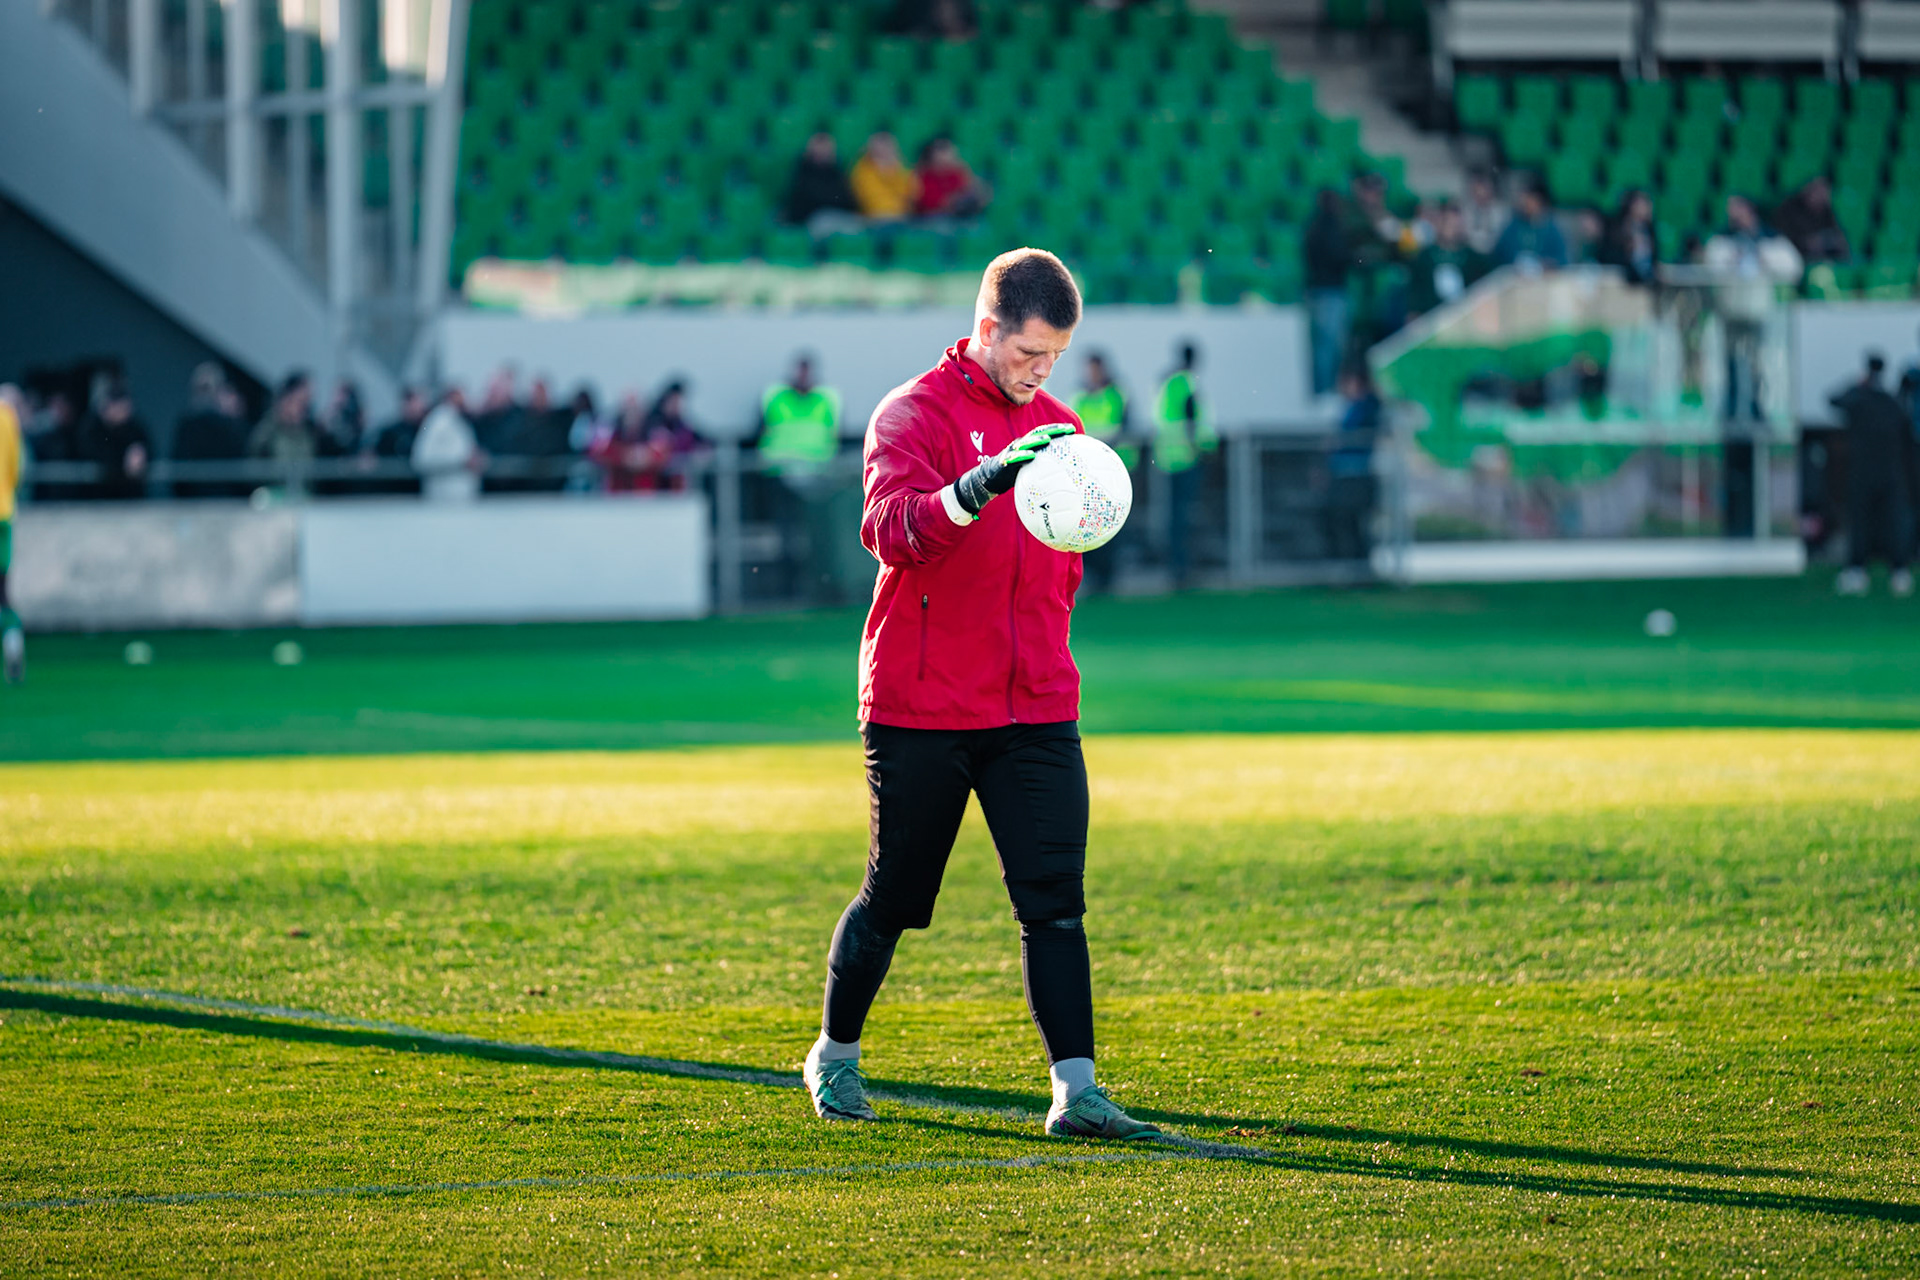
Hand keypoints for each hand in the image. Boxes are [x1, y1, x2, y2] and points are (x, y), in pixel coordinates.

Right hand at [953, 423, 1073, 514]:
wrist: (989, 480)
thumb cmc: (1013, 474)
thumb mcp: (1030, 470)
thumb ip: (1043, 468)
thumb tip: (1062, 476)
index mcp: (1029, 445)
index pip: (1045, 433)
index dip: (1058, 429)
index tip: (1073, 429)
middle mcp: (1021, 444)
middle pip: (1039, 433)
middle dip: (1053, 430)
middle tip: (1067, 429)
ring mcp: (1012, 451)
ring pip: (1026, 442)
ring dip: (1037, 440)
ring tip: (1048, 439)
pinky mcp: (1004, 460)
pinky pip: (1013, 457)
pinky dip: (1022, 455)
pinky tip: (1031, 456)